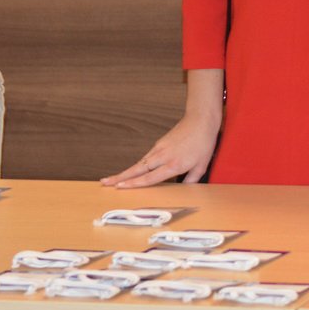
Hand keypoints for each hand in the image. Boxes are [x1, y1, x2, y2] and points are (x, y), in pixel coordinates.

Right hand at [100, 113, 219, 187]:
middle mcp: (163, 156)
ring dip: (125, 172)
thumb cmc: (204, 142)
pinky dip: (136, 166)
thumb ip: (192, 179)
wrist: (201, 119)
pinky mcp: (159, 143)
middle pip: (138, 169)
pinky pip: (145, 158)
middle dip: (120, 177)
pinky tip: (131, 172)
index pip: (150, 177)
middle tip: (104, 183)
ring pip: (139, 163)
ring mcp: (159, 148)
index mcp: (174, 164)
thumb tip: (184, 190)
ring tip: (110, 180)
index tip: (120, 187)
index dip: (134, 184)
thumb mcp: (202, 164)